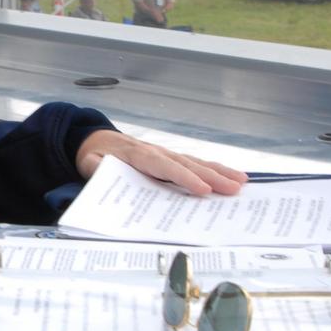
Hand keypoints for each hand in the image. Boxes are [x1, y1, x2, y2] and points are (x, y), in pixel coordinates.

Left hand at [76, 130, 246, 196]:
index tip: (202, 190)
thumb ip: (97, 169)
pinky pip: (195, 163)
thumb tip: (107, 175)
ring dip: (220, 172)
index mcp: (136, 155)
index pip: (163, 167)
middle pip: (187, 164)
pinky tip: (232, 176)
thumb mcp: (89, 163)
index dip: (184, 178)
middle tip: (234, 189)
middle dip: (212, 177)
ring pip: (196, 162)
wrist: (95, 140)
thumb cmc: (94, 155)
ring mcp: (166, 153)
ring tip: (242, 182)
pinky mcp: (171, 158)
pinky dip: (214, 169)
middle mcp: (157, 151)